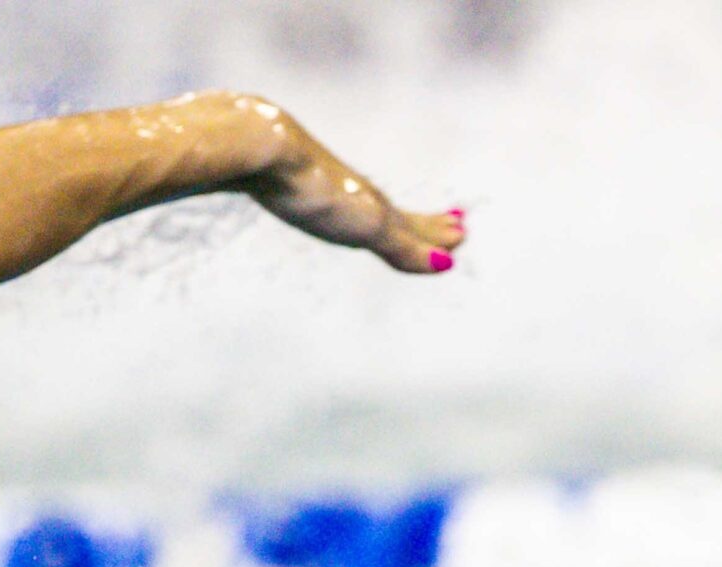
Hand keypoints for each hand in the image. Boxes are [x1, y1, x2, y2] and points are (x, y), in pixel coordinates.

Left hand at [243, 119, 466, 274]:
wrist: (260, 148)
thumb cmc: (313, 190)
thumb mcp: (364, 224)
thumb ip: (402, 244)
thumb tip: (447, 263)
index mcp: (368, 204)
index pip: (410, 224)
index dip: (434, 233)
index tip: (461, 233)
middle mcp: (349, 191)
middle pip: (391, 212)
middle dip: (421, 224)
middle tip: (451, 224)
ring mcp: (316, 183)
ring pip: (356, 201)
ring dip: (380, 213)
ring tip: (389, 218)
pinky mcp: (281, 180)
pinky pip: (316, 194)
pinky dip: (332, 203)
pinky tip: (321, 200)